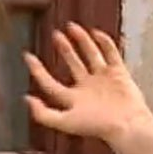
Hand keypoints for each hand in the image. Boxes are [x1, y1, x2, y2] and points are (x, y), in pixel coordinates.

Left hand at [24, 22, 152, 146]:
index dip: (37, 70)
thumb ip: (43, 114)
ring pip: (90, 55)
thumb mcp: (64, 122)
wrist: (126, 126)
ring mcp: (102, 79)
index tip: (27, 56)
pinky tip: (96, 33)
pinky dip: (104, 43)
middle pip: (72, 64)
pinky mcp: (119, 73)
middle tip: (55, 35)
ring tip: (72, 27)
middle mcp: (86, 88)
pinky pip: (111, 54)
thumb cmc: (96, 126)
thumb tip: (27, 100)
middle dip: (64, 49)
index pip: (50, 83)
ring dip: (81, 41)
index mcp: (72, 99)